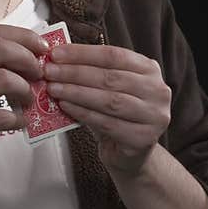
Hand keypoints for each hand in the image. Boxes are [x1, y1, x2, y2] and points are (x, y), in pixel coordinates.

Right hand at [0, 24, 47, 190]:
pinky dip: (19, 119)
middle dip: (28, 59)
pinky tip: (19, 122)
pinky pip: (2, 116)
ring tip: (28, 101)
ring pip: (4, 79)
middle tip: (38, 74)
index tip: (41, 48)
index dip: (23, 37)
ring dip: (26, 90)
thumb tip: (22, 52)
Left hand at [44, 42, 170, 176]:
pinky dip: (83, 113)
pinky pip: (107, 123)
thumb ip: (93, 73)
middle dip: (75, 73)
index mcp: (150, 70)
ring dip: (77, 92)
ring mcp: (154, 116)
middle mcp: (157, 91)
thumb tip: (58, 60)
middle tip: (50, 71)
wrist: (130, 154)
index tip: (57, 53)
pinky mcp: (143, 139)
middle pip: (111, 77)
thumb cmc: (117, 117)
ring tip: (54, 88)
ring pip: (109, 100)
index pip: (114, 55)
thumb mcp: (109, 89)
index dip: (83, 53)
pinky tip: (65, 107)